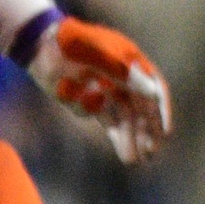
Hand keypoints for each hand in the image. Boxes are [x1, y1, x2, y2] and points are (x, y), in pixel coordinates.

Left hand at [29, 15, 171, 162]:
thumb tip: (154, 93)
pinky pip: (107, 119)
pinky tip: (122, 151)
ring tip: (133, 160)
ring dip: (131, 137)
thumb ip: (124, 73)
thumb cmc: (70, 43)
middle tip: (150, 154)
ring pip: (125, 117)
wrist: (39, 46)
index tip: (165, 133)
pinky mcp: (90, 99)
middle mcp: (122, 76)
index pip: (154, 87)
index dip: (161, 110)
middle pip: (141, 107)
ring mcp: (106, 88)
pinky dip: (115, 135)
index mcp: (129, 60)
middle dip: (146, 131)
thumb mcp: (97, 54)